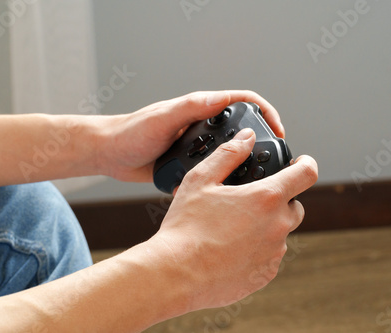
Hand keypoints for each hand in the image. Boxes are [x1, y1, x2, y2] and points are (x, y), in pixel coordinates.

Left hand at [96, 91, 284, 181]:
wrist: (111, 155)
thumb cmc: (130, 132)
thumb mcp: (161, 118)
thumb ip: (189, 108)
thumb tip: (222, 99)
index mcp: (200, 108)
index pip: (243, 102)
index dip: (265, 112)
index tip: (278, 130)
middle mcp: (202, 124)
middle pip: (243, 128)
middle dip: (263, 140)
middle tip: (275, 159)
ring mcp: (198, 145)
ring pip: (232, 151)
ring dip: (247, 162)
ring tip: (257, 178)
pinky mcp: (192, 163)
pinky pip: (216, 169)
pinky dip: (228, 177)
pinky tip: (231, 192)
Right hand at [150, 128, 317, 310]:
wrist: (177, 275)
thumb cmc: (187, 227)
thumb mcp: (201, 180)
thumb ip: (228, 154)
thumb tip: (246, 138)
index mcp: (266, 198)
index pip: (306, 174)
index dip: (306, 164)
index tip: (299, 164)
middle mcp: (278, 225)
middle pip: (294, 205)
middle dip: (278, 200)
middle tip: (249, 201)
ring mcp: (274, 252)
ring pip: (280, 231)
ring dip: (265, 226)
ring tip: (232, 228)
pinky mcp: (266, 274)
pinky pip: (270, 255)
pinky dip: (257, 249)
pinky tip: (230, 249)